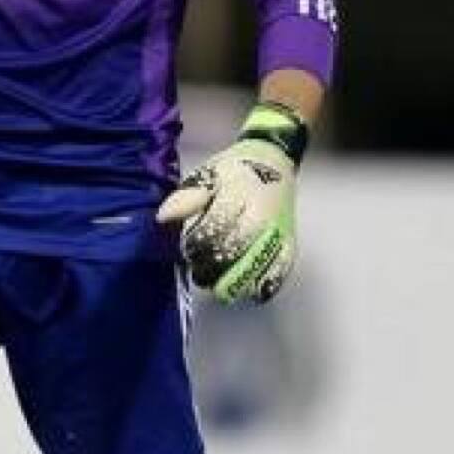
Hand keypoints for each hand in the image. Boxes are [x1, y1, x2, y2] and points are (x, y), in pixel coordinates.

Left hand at [157, 102, 305, 303]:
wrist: (273, 162)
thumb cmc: (233, 171)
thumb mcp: (206, 174)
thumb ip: (187, 197)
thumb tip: (164, 217)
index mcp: (238, 194)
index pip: (216, 225)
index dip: (197, 243)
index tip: (187, 250)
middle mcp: (261, 215)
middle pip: (235, 250)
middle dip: (212, 267)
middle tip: (198, 271)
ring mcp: (278, 232)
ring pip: (256, 267)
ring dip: (234, 282)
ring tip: (216, 284)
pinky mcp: (289, 245)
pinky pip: (279, 273)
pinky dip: (262, 287)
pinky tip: (246, 291)